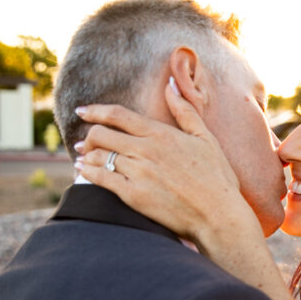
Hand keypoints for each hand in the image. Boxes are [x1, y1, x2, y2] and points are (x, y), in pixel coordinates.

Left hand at [75, 79, 259, 248]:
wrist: (218, 215)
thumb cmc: (217, 178)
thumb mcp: (206, 139)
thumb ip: (185, 111)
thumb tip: (171, 83)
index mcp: (161, 134)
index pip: (118, 115)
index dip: (95, 110)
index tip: (82, 111)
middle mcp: (146, 150)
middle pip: (101, 134)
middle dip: (89, 136)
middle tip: (85, 141)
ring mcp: (138, 173)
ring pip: (98, 156)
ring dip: (86, 155)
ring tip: (83, 158)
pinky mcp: (133, 195)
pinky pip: (100, 179)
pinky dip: (87, 173)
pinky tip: (83, 172)